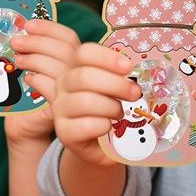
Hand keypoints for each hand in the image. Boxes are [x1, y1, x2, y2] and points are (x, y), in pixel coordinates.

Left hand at [4, 19, 79, 144]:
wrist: (27, 127)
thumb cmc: (28, 94)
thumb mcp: (35, 68)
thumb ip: (36, 52)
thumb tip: (21, 29)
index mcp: (77, 59)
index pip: (68, 37)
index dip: (49, 28)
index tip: (28, 25)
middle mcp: (81, 73)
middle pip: (64, 49)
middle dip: (37, 42)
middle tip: (15, 42)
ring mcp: (75, 91)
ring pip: (59, 68)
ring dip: (35, 59)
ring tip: (17, 59)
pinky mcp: (64, 109)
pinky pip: (53, 89)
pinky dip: (38, 80)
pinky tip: (27, 79)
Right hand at [52, 42, 138, 166]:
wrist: (97, 142)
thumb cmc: (107, 108)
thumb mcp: (113, 89)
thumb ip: (119, 77)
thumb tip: (135, 76)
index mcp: (75, 68)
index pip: (84, 53)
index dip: (107, 57)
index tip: (128, 67)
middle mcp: (63, 85)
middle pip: (84, 76)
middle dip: (115, 84)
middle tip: (135, 93)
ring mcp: (59, 109)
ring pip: (85, 101)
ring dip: (111, 107)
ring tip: (120, 113)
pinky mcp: (63, 132)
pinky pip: (86, 126)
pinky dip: (103, 126)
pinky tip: (108, 127)